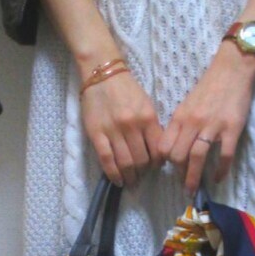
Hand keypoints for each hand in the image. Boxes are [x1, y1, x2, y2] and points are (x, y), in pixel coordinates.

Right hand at [79, 68, 163, 188]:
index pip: (157, 149)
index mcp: (147, 118)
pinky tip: (118, 181)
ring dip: (130, 176)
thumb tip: (156, 151)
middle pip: (141, 159)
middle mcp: (132, 126)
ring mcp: (113, 131)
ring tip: (131, 180)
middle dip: (143, 172)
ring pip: (125, 163)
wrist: (103, 74)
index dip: (158, 163)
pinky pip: (106, 160)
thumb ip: (152, 127)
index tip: (155, 167)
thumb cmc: (127, 89)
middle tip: (141, 176)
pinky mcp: (96, 134)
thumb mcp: (147, 104)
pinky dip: (113, 174)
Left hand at [157, 43, 254, 196]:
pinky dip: (221, 170)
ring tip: (194, 189)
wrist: (231, 71)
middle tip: (183, 183)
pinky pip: (225, 155)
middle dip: (179, 173)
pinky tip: (218, 177)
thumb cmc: (208, 88)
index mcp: (180, 117)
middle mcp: (192, 123)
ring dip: (194, 177)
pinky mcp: (231, 129)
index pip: (165, 146)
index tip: (171, 169)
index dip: (165, 161)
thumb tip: (173, 148)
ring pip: (197, 158)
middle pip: (178, 155)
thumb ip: (180, 125)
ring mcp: (212, 126)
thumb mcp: (186, 105)